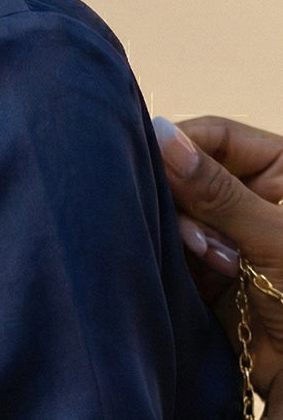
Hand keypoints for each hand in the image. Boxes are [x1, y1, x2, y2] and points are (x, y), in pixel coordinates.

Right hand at [153, 116, 282, 398]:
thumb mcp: (271, 236)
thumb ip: (215, 190)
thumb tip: (161, 135)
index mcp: (281, 168)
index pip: (215, 137)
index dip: (180, 148)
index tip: (149, 166)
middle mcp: (252, 195)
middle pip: (189, 177)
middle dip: (186, 208)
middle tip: (205, 244)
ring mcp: (226, 235)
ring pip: (176, 219)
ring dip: (186, 244)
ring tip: (219, 270)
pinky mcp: (207, 273)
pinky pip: (172, 256)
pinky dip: (177, 268)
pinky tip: (201, 283)